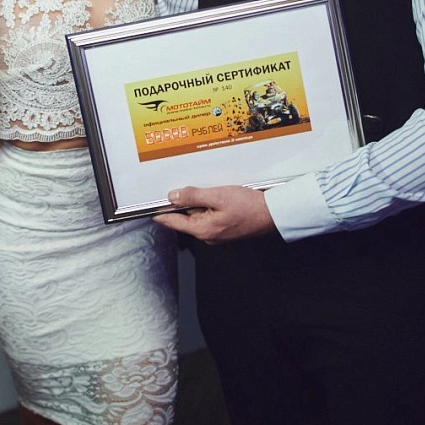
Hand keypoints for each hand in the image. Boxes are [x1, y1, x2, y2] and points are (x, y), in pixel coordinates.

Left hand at [153, 185, 274, 242]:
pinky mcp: (226, 229)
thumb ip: (194, 196)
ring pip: (200, 215)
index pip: (174, 222)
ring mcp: (218, 234)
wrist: (273, 214)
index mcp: (203, 230)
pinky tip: (221, 196)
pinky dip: (211, 206)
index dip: (162, 214)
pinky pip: (211, 216)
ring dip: (201, 203)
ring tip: (213, 191)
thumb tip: (173, 196)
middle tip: (191, 188)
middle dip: (187, 203)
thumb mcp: (218, 196)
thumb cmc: (249, 207)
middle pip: (187, 217)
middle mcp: (208, 236)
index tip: (151, 210)